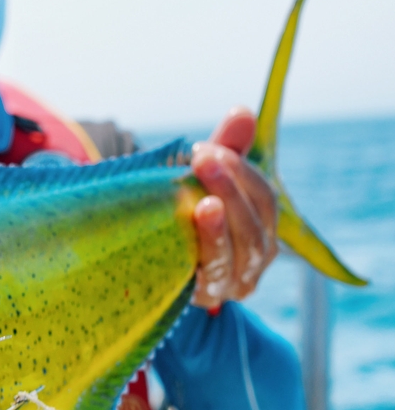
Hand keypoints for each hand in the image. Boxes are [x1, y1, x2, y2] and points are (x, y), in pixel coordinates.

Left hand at [190, 107, 277, 308]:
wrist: (145, 257)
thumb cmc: (182, 211)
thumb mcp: (202, 179)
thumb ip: (225, 149)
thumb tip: (243, 112)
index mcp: (263, 225)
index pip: (264, 198)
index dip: (241, 172)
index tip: (206, 149)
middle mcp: (258, 257)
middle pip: (256, 223)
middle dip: (231, 188)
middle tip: (200, 158)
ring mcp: (237, 281)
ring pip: (241, 250)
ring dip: (222, 223)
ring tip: (205, 201)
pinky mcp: (210, 297)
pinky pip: (215, 275)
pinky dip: (208, 250)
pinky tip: (196, 228)